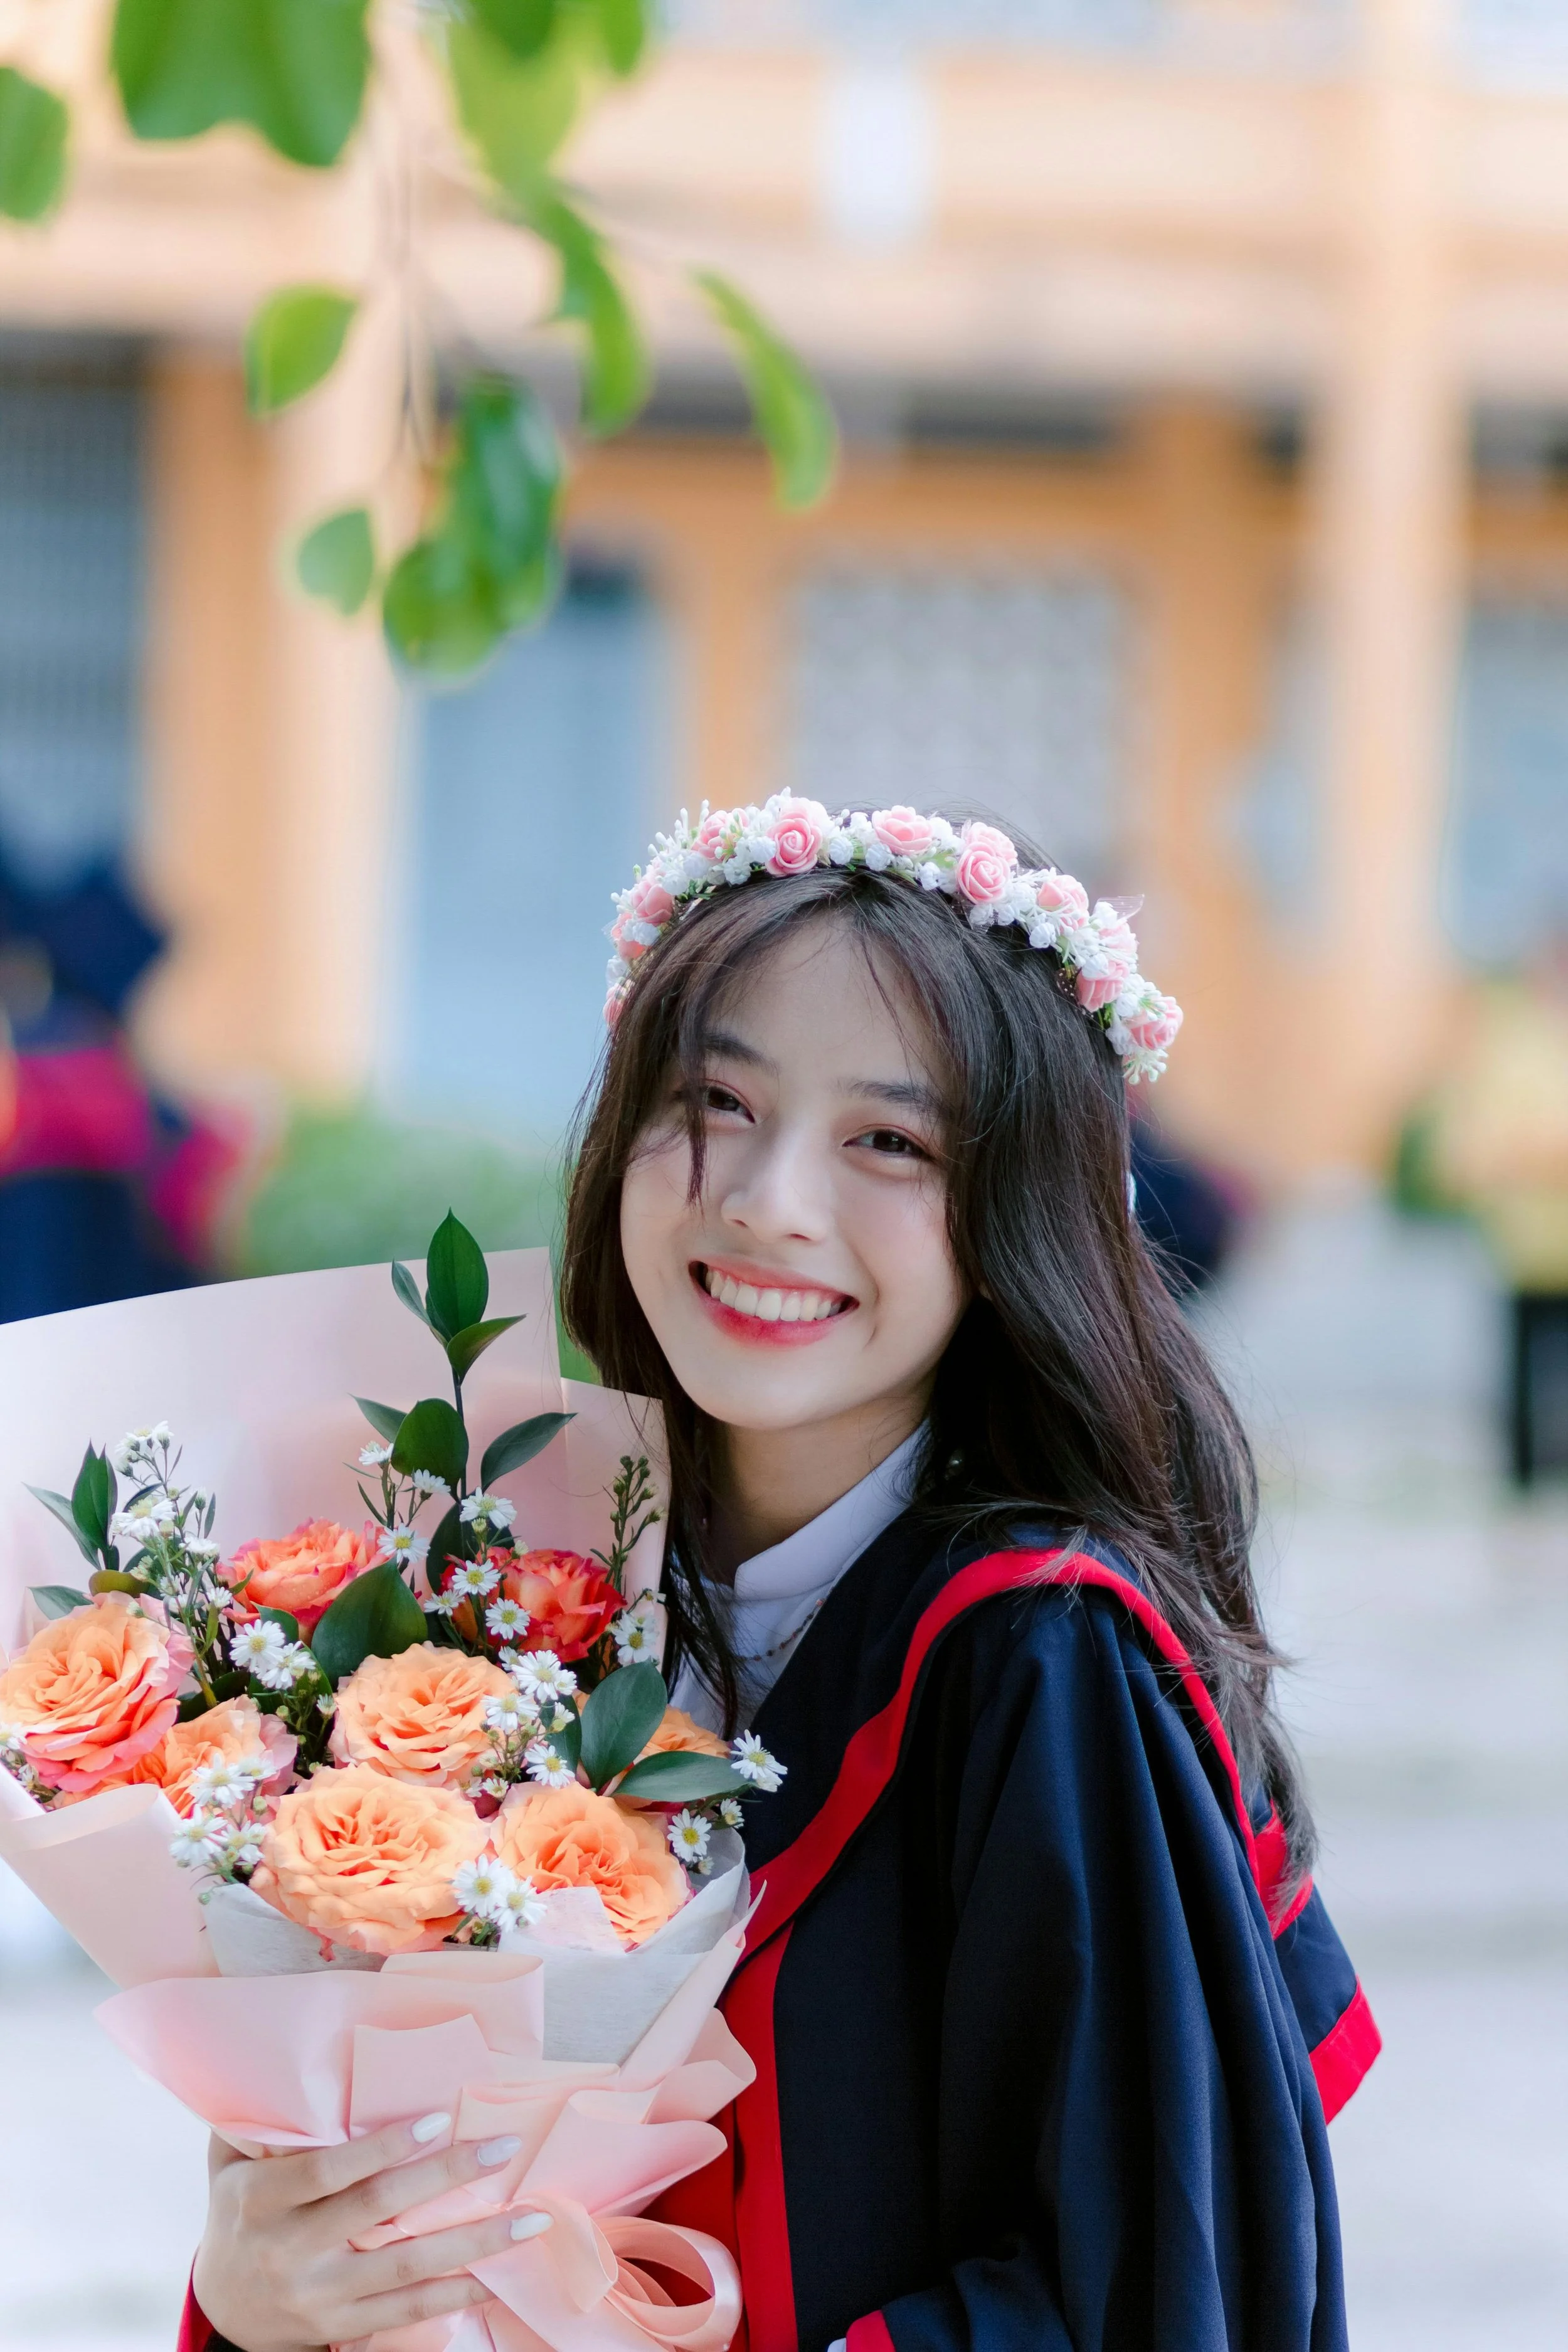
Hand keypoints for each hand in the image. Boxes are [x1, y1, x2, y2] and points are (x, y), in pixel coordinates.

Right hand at [191, 2111, 552, 2351]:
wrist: (221, 2309)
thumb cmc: (237, 2214)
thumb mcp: (228, 2164)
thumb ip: (258, 2120)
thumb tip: (285, 2062)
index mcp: (260, 2201)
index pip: (329, 2172)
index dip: (383, 2147)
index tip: (439, 2119)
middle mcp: (289, 2250)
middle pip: (376, 2211)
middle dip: (445, 2177)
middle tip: (503, 2148)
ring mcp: (317, 2295)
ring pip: (404, 2268)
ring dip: (473, 2243)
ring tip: (528, 2219)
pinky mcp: (339, 2328)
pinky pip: (405, 2312)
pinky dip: (453, 2297)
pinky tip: (495, 2279)